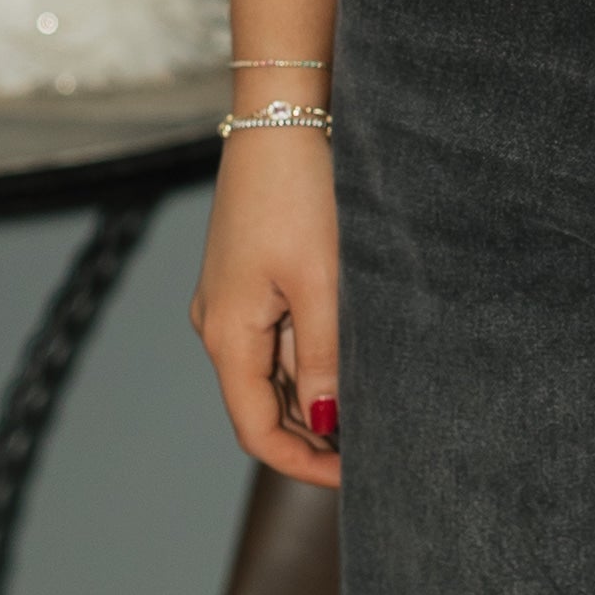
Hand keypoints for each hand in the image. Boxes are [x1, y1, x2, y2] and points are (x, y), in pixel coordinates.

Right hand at [191, 132, 340, 477]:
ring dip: (315, 399)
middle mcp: (219, 325)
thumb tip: (322, 425)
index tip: (358, 477)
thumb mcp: (320, 283)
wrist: (282, 116)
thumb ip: (322, 359)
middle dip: (312, 438)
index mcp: (227, 335)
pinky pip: (278, 338)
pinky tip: (353, 361)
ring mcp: (232, 301)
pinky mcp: (250, 278)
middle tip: (375, 451)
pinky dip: (312, 361)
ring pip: (273, 375)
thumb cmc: (300, 194)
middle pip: (261, 409)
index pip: (256, 432)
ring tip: (374, 408)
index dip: (303, 466)